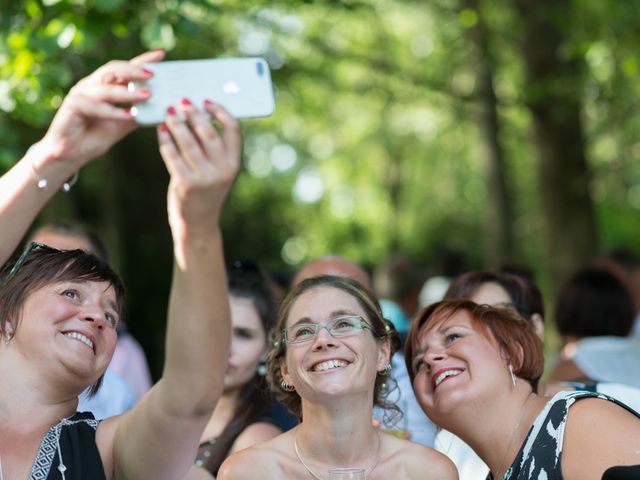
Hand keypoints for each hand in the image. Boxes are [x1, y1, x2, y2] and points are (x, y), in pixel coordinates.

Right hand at [37, 50, 164, 168]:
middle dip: (134, 70)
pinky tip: (128, 115)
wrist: (71, 155)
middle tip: (153, 74)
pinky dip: (112, 111)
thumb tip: (162, 109)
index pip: (124, 69)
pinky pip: (93, 106)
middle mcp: (91, 86)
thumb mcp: (123, 125)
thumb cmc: (95, 137)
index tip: (161, 54)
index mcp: (104, 86)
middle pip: (113, 69)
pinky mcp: (72, 107)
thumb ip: (138, 115)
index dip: (142, 60)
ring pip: (105, 87)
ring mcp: (80, 94)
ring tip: (148, 95)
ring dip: (128, 92)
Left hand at [157, 99, 241, 240]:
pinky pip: (173, 156)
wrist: (199, 224)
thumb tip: (196, 115)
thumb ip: (212, 149)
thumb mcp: (218, 171)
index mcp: (234, 163)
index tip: (207, 102)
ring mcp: (204, 178)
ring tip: (169, 113)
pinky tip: (161, 131)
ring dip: (177, 124)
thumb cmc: (206, 191)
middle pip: (208, 133)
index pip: (233, 130)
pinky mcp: (186, 184)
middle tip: (182, 102)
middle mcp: (222, 170)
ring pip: (188, 142)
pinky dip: (166, 141)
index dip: (220, 112)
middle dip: (194, 114)